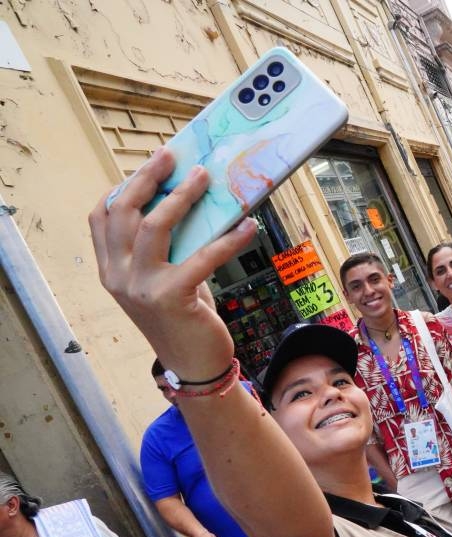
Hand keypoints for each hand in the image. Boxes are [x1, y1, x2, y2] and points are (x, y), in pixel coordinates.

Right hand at [89, 148, 256, 377]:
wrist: (194, 366)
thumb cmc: (183, 317)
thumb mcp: (164, 278)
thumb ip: (165, 247)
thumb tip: (190, 201)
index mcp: (110, 269)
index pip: (102, 216)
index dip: (124, 185)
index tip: (150, 164)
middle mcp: (118, 276)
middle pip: (124, 212)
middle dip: (148, 177)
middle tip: (172, 155)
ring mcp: (140, 287)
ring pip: (155, 226)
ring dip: (183, 197)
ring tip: (206, 177)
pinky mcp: (171, 297)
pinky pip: (202, 257)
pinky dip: (228, 239)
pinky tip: (248, 226)